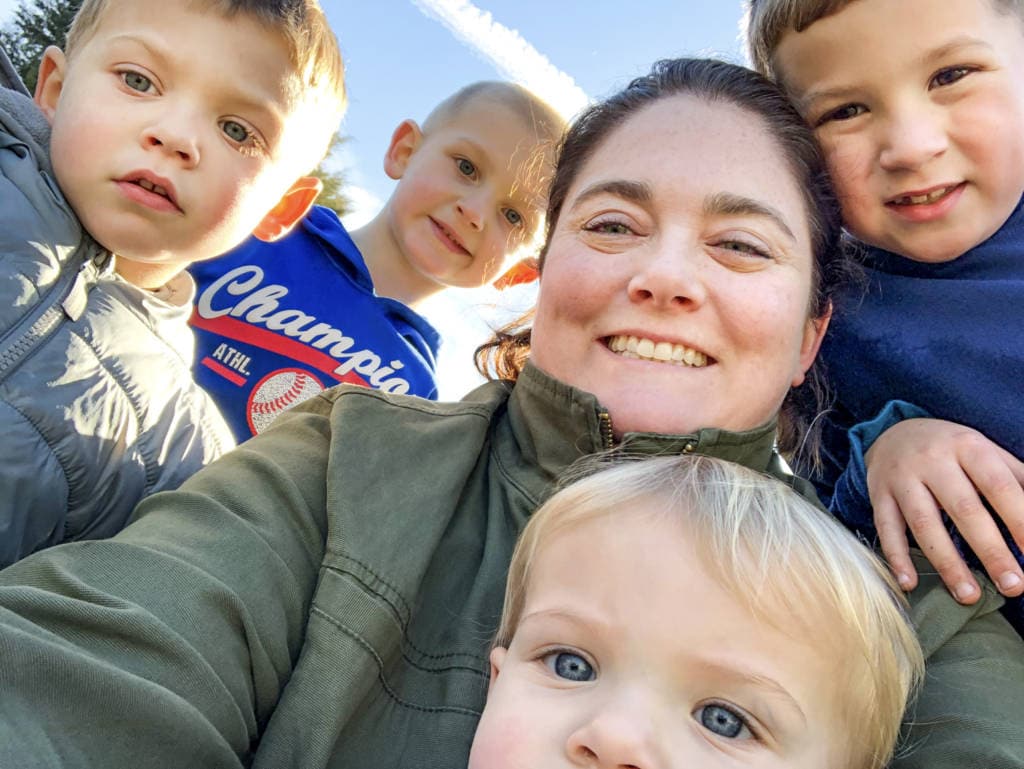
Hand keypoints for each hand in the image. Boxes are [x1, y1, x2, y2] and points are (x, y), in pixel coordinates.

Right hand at [866, 418, 1023, 602]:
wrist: (894, 432)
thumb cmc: (953, 451)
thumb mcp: (986, 451)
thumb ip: (1017, 478)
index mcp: (968, 447)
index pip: (998, 486)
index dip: (1018, 520)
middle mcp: (933, 460)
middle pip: (964, 509)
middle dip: (991, 551)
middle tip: (1013, 586)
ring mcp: (902, 478)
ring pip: (924, 524)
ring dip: (947, 563)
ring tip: (968, 596)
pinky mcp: (879, 495)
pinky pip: (886, 529)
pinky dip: (896, 557)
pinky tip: (910, 583)